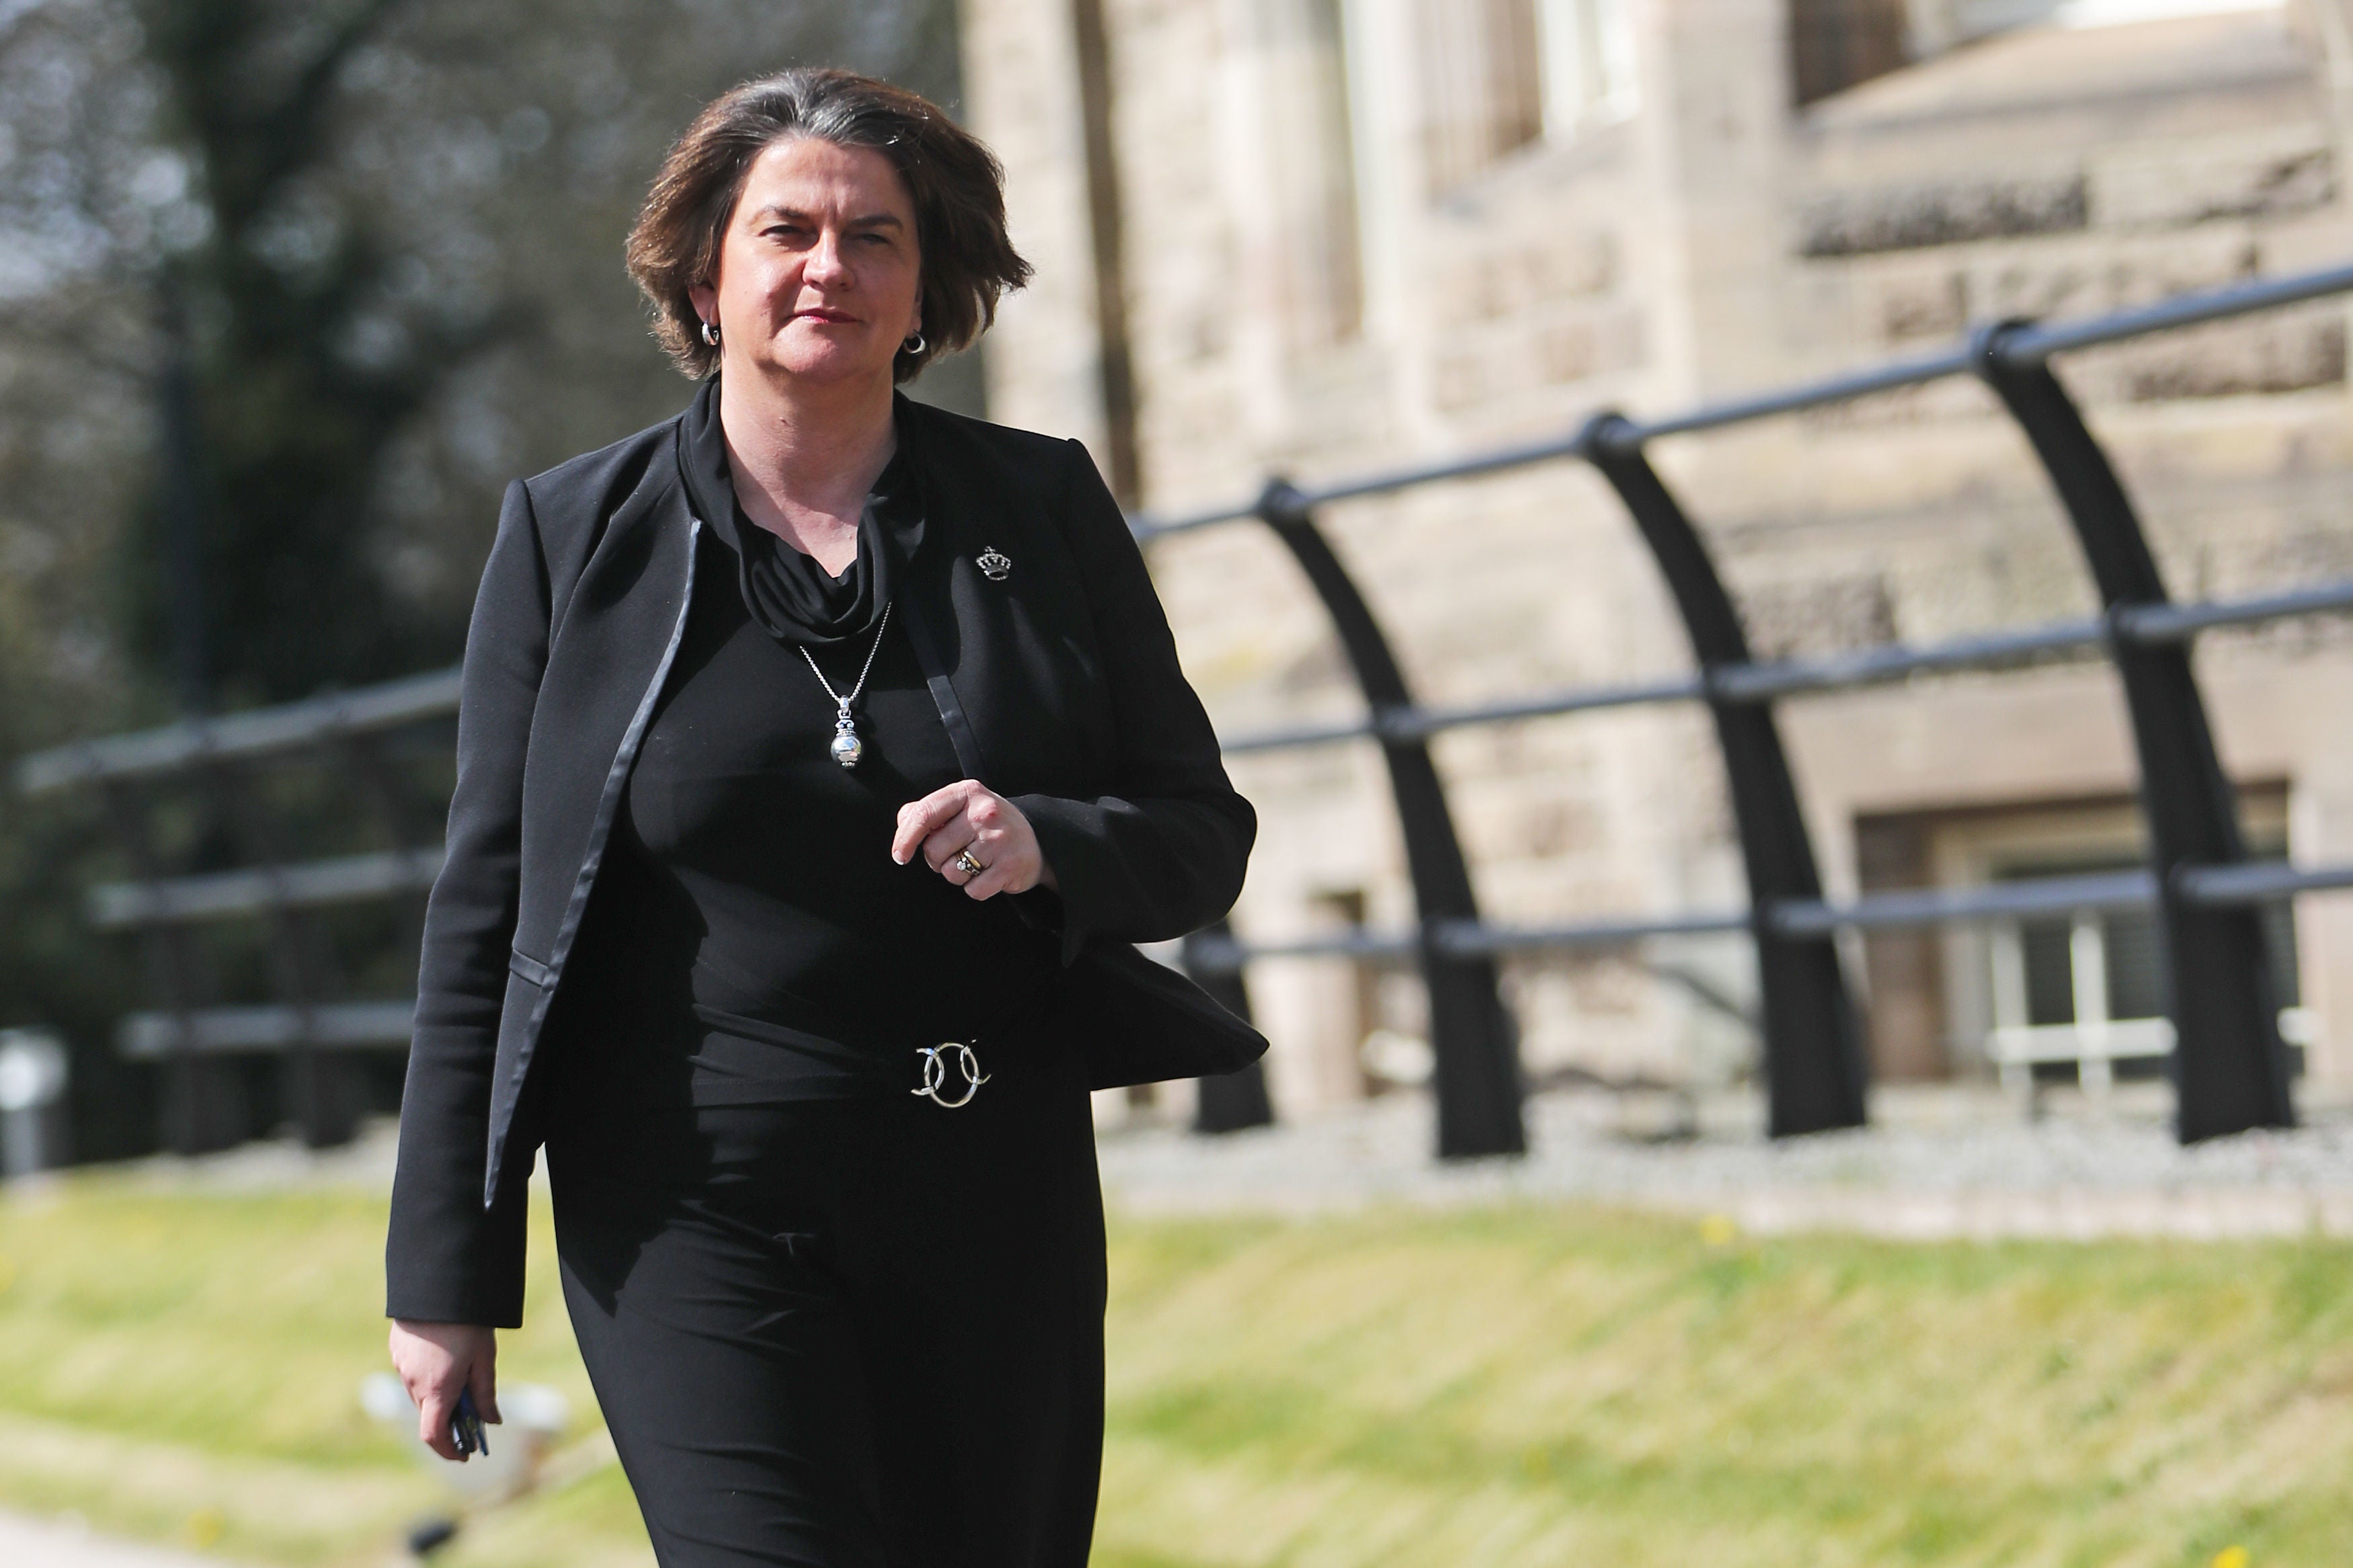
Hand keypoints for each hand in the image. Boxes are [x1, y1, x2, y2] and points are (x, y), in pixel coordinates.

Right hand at [389, 1319, 499, 1461]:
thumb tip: (492, 1422)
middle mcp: (414, 1382)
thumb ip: (485, 1393)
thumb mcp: (484, 1358)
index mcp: (437, 1389)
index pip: (434, 1436)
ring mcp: (401, 1366)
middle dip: (448, 1423)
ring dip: (438, 1399)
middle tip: (472, 1420)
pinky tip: (445, 1360)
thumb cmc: (468, 1322)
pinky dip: (428, 1379)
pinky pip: (412, 1374)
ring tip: (463, 1382)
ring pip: (419, 1396)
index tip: (464, 1455)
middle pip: (429, 1416)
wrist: (439, 1282)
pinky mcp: (397, 1350)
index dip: (448, 1451)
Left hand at [893, 780, 1056, 898]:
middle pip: (933, 850)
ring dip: (957, 875)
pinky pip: (973, 890)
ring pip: (951, 873)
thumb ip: (929, 810)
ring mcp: (999, 839)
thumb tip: (903, 822)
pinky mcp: (1009, 866)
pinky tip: (989, 875)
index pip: (923, 814)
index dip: (905, 838)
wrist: (1038, 840)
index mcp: (968, 792)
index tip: (900, 855)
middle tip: (957, 853)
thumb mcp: (961, 806)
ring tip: (976, 863)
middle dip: (937, 860)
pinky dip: (976, 888)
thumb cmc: (987, 825)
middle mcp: (984, 812)